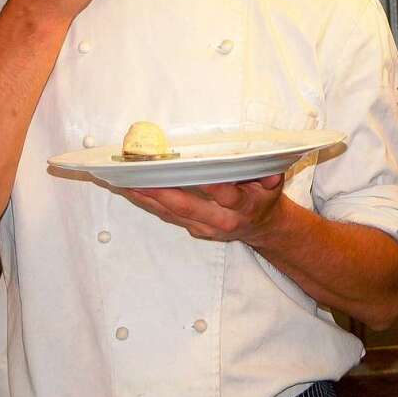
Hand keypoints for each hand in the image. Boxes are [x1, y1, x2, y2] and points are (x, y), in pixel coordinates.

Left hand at [122, 174, 285, 242]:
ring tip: (123, 181)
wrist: (261, 228)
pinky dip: (147, 202)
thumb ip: (270, 174)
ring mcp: (203, 226)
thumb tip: (269, 167)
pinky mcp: (192, 228)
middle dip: (161, 192)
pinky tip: (130, 190)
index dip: (211, 187)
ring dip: (146, 197)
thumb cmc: (265, 199)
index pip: (227, 196)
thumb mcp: (274, 186)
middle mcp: (220, 220)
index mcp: (243, 207)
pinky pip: (166, 215)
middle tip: (139, 176)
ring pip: (170, 212)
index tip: (194, 173)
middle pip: (187, 207)